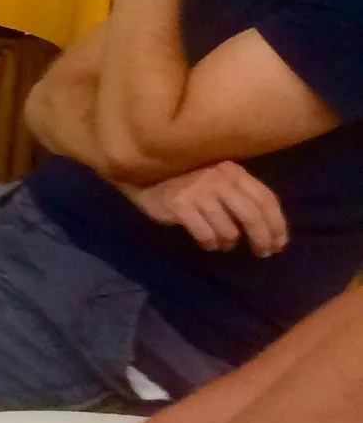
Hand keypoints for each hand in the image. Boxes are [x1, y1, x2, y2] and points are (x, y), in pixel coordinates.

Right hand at [125, 162, 286, 255]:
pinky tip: (208, 243)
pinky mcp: (179, 206)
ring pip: (228, 230)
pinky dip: (211, 244)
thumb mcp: (218, 176)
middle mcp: (219, 180)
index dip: (277, 225)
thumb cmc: (188, 176)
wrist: (144, 170)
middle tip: (263, 253)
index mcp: (234, 171)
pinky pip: (205, 235)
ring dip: (230, 242)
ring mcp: (198, 192)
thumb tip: (267, 224)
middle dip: (262, 240)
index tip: (279, 243)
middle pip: (252, 217)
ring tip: (224, 243)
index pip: (266, 199)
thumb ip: (240, 192)